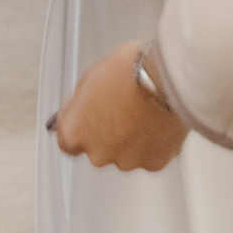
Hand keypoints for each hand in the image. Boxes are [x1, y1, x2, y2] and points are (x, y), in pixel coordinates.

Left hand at [50, 40, 188, 170]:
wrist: (166, 77)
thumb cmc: (129, 70)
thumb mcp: (91, 76)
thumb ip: (81, 102)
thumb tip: (80, 108)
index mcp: (75, 132)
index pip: (67, 140)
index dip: (82, 126)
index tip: (90, 116)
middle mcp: (97, 153)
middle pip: (98, 149)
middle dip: (109, 133)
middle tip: (123, 108)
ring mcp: (126, 160)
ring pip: (126, 153)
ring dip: (132, 138)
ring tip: (145, 111)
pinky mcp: (154, 162)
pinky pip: (151, 155)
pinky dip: (154, 143)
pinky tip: (159, 121)